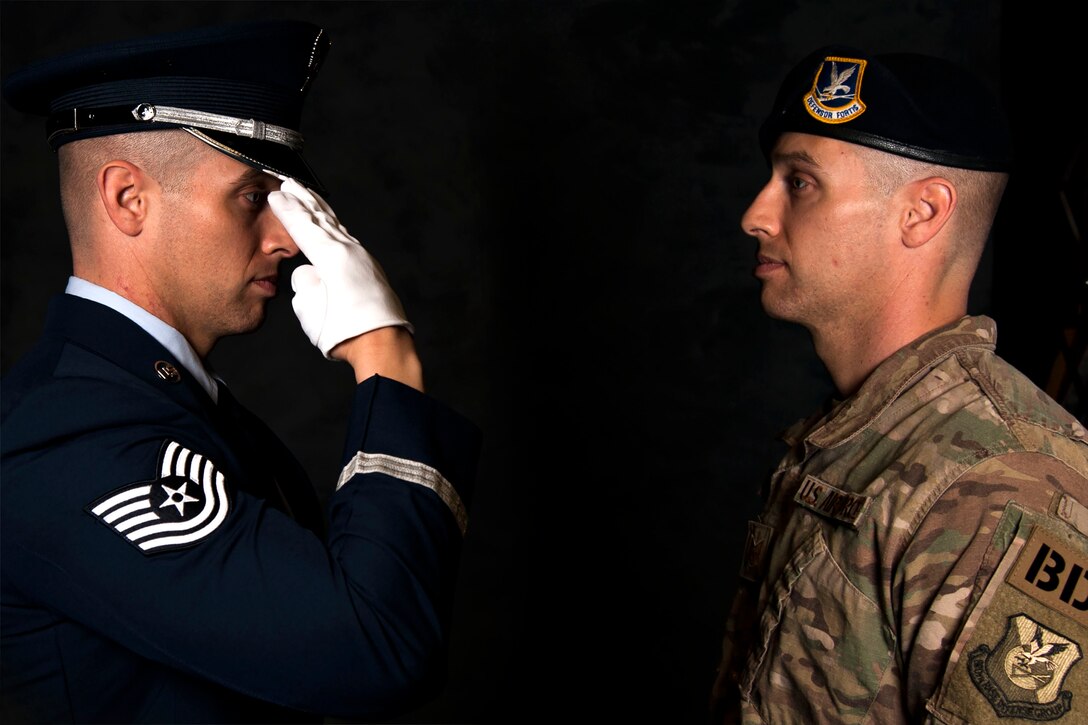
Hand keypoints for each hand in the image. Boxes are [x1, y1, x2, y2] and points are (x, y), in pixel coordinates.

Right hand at [267, 178, 412, 358]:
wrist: (383, 344)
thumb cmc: (346, 333)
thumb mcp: (310, 310)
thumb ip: (304, 285)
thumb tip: (310, 274)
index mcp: (331, 257)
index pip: (303, 226)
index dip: (288, 210)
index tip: (277, 193)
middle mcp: (349, 251)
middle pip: (322, 219)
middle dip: (304, 200)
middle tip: (290, 182)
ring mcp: (363, 258)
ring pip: (337, 227)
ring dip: (321, 211)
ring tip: (310, 197)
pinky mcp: (370, 268)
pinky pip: (348, 240)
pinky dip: (335, 228)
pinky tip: (333, 228)